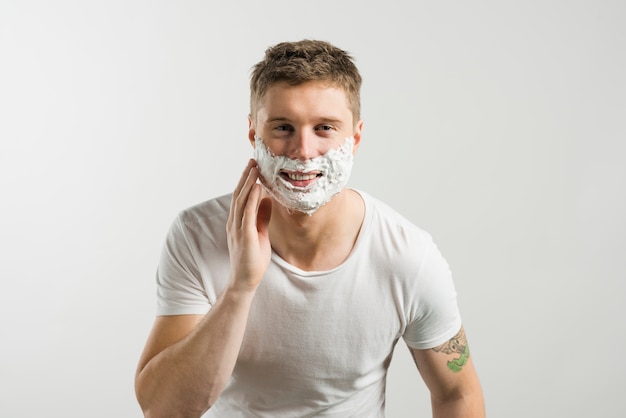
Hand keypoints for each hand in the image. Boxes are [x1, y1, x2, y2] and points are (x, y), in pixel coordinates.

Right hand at [226, 159, 271, 291]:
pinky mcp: (244, 236)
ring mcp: (237, 229)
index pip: (241, 197)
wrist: (244, 282)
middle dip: (245, 176)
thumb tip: (268, 200)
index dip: (246, 181)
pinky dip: (252, 200)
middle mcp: (234, 222)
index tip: (254, 167)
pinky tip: (257, 188)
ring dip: (248, 183)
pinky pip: (247, 214)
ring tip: (254, 168)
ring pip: (242, 200)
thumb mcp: (261, 234)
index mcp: (238, 221)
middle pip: (239, 194)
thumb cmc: (252, 260)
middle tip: (253, 160)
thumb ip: (263, 217)